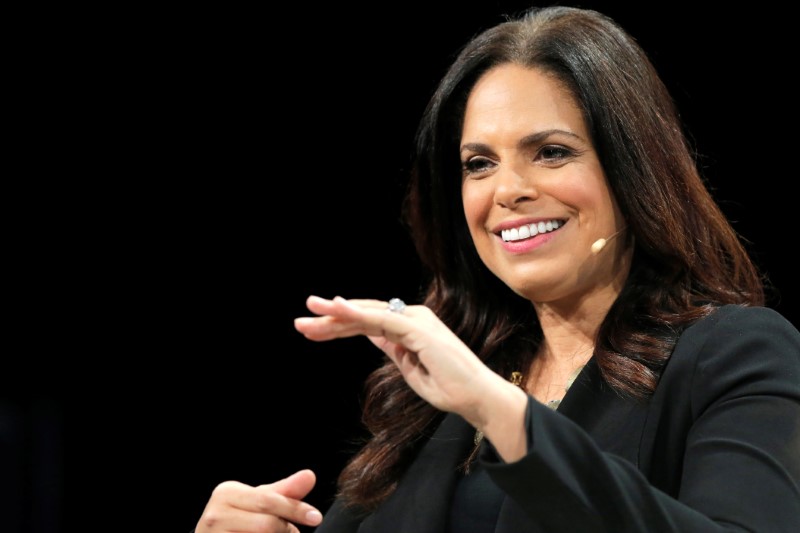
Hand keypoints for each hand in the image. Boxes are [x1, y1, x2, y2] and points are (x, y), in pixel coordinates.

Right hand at [195, 470, 321, 532]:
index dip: (295, 509)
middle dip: (285, 530)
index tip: (316, 517)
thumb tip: (310, 475)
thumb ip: (284, 491)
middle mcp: (215, 514)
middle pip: (267, 524)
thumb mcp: (258, 501)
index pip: (269, 500)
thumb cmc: (238, 519)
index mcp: (226, 493)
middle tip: (292, 532)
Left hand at [294, 295, 505, 421]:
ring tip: (310, 311)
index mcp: (409, 327)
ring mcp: (416, 321)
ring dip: (337, 313)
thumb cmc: (448, 387)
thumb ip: (391, 347)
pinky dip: (358, 313)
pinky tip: (336, 309)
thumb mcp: (409, 367)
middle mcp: (412, 318)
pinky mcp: (419, 329)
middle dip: (330, 318)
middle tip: (301, 323)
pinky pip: (383, 319)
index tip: (313, 331)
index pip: (367, 322)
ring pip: (368, 314)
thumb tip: (372, 334)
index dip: (338, 325)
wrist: (476, 397)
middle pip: (363, 315)